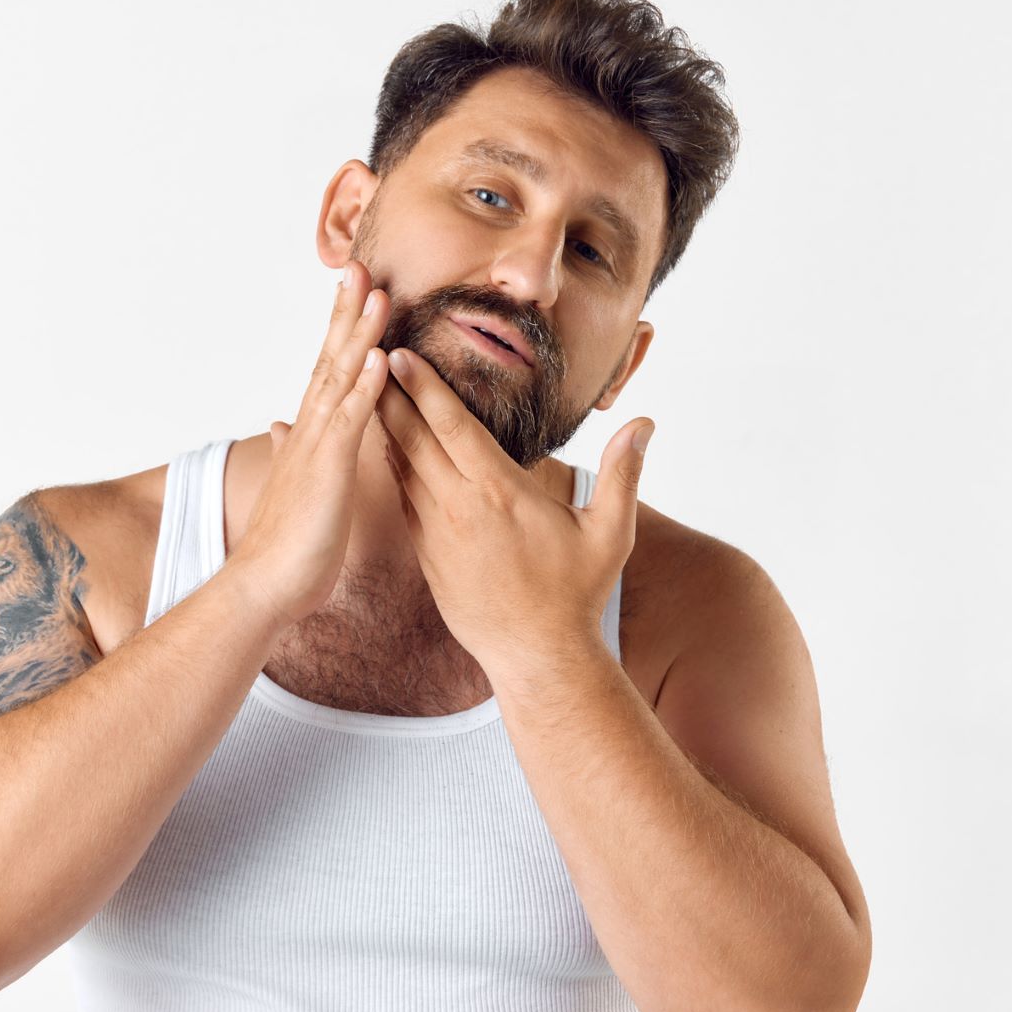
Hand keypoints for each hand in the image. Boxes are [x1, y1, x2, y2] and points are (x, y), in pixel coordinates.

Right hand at [227, 260, 391, 628]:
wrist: (264, 585)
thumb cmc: (286, 545)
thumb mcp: (295, 486)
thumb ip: (291, 450)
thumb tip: (279, 426)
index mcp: (309, 434)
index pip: (327, 369)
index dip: (342, 329)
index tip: (356, 291)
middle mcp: (310, 430)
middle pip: (331, 358)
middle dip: (348, 312)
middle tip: (362, 266)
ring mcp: (317, 446)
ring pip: (341, 378)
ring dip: (360, 334)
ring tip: (378, 292)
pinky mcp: (328, 468)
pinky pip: (351, 421)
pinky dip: (365, 388)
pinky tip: (380, 357)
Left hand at [374, 345, 654, 671]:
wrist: (537, 658)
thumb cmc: (576, 594)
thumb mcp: (611, 533)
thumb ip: (622, 473)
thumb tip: (645, 422)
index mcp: (501, 493)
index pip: (453, 428)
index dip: (424, 388)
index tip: (401, 354)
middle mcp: (460, 508)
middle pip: (415, 438)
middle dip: (389, 393)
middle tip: (367, 355)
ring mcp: (437, 533)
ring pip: (401, 467)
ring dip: (385, 426)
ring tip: (367, 388)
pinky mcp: (426, 555)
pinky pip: (402, 499)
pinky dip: (391, 467)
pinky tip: (384, 445)